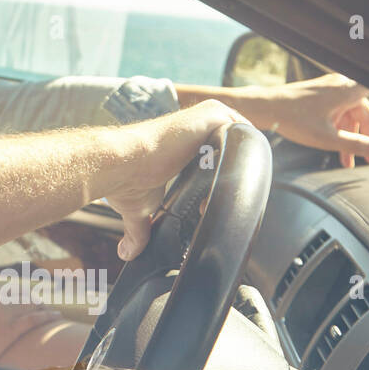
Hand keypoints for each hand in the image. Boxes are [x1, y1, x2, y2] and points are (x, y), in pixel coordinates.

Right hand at [104, 100, 245, 262]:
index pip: (213, 154)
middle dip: (234, 172)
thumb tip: (126, 254)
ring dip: (240, 161)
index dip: (219, 178)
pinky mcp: (211, 115)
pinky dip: (246, 148)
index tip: (211, 204)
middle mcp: (192, 127)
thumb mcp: (139, 208)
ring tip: (231, 188)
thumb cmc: (126, 180)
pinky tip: (240, 170)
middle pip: (230, 146)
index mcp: (180, 144)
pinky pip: (243, 129)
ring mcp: (203, 118)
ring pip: (239, 137)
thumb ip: (139, 228)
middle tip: (225, 200)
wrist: (122, 164)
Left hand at [250, 74, 368, 168]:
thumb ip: (355, 145)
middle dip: (365, 138)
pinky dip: (337, 129)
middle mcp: (340, 85)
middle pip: (362, 114)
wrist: (261, 108)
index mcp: (347, 90)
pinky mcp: (318, 95)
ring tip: (348, 161)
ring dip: (349, 137)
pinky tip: (335, 148)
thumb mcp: (326, 138)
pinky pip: (336, 112)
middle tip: (368, 160)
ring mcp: (329, 89)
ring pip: (348, 115)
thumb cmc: (290, 118)